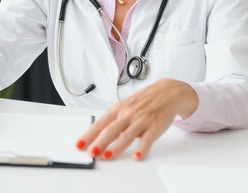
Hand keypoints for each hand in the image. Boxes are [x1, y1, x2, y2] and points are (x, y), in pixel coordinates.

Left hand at [76, 78, 197, 160]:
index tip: (80, 144)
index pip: (100, 124)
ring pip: (127, 135)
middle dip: (99, 142)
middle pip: (111, 130)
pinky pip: (148, 139)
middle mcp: (128, 114)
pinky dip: (142, 148)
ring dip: (116, 147)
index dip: (89, 135)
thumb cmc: (143, 101)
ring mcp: (141, 120)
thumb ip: (114, 120)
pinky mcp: (155, 126)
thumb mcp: (125, 106)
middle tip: (91, 153)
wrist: (167, 92)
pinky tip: (137, 156)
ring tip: (107, 156)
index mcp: (118, 109)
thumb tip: (98, 136)